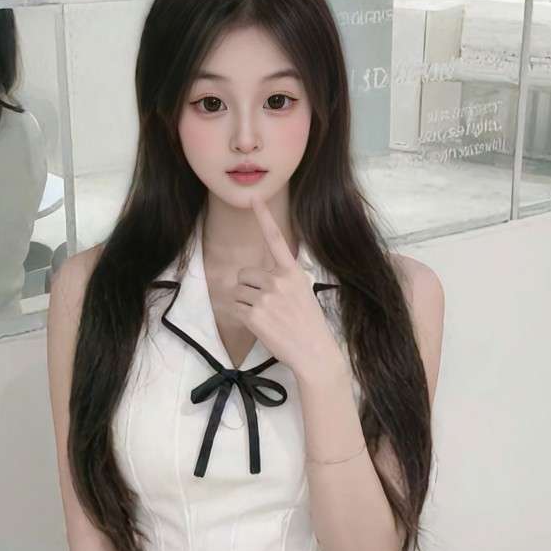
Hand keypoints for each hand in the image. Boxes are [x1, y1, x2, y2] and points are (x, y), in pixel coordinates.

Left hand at [232, 194, 341, 378]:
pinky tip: (260, 326)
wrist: (314, 352)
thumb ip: (283, 279)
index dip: (263, 217)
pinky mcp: (255, 315)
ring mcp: (266, 297)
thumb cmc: (309, 324)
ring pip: (237, 291)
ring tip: (265, 316)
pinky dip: (242, 317)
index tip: (254, 197)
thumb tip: (260, 276)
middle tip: (264, 304)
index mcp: (293, 271)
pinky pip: (236, 308)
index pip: (276, 239)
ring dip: (244, 303)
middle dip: (248, 287)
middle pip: (245, 273)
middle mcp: (278, 280)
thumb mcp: (303, 292)